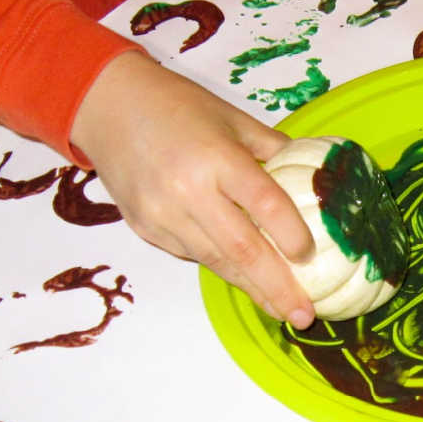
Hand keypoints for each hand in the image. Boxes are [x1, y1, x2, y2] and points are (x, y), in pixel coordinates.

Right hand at [70, 50, 315, 327]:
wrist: (107, 106)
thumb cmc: (177, 107)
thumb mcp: (233, 118)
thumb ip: (274, 150)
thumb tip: (315, 179)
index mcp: (218, 157)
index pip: (264, 204)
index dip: (290, 235)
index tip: (310, 258)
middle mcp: (188, 191)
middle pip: (242, 249)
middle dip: (277, 287)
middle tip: (305, 316)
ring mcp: (163, 214)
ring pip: (217, 261)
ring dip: (252, 288)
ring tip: (282, 309)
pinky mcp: (147, 228)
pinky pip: (192, 254)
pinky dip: (222, 267)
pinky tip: (245, 280)